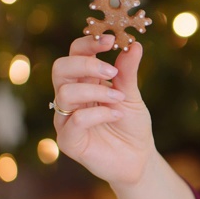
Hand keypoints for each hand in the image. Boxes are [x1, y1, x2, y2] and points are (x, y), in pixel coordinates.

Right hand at [52, 35, 155, 184]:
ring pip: (65, 94)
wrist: (138, 159)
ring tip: (119, 98)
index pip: (74, 54)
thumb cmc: (132, 125)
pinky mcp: (68, 141)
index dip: (89, 43)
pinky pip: (75, 120)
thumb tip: (134, 45)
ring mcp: (66, 119)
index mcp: (84, 82)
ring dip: (96, 91)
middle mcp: (70, 98)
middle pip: (61, 68)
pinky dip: (99, 114)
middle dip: (86, 64)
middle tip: (112, 71)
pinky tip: (117, 115)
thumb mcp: (132, 96)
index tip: (111, 40)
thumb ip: (128, 72)